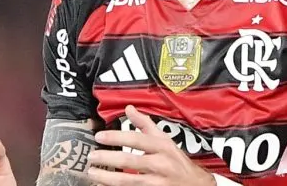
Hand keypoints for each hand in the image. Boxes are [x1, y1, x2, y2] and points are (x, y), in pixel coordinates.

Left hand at [87, 106, 214, 185]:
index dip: (117, 137)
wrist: (196, 185)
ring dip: (108, 177)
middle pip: (130, 161)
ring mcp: (158, 182)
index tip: (99, 136)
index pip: (137, 139)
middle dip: (108, 159)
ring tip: (93, 173)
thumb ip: (145, 124)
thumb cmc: (177, 161)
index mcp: (162, 146)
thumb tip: (129, 108)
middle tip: (91, 156)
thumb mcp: (165, 140)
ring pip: (129, 180)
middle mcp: (161, 164)